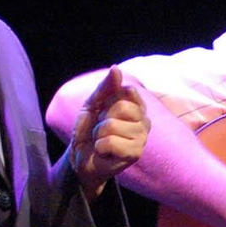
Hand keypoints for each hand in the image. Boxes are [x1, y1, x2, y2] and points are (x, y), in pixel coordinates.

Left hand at [69, 66, 148, 199]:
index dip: (108, 100)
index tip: (103, 111)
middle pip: (121, 107)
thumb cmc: (89, 130)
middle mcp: (144, 121)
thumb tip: (116, 68)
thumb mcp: (92, 104)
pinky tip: (105, 152)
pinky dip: (101, 146)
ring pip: (113, 125)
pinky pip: (112, 142)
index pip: (127, 91)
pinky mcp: (135, 153)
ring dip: (99, 134)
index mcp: (137, 106)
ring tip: (103, 141)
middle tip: (102, 129)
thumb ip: (105, 88)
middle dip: (102, 118)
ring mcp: (142, 138)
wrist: (81, 157)